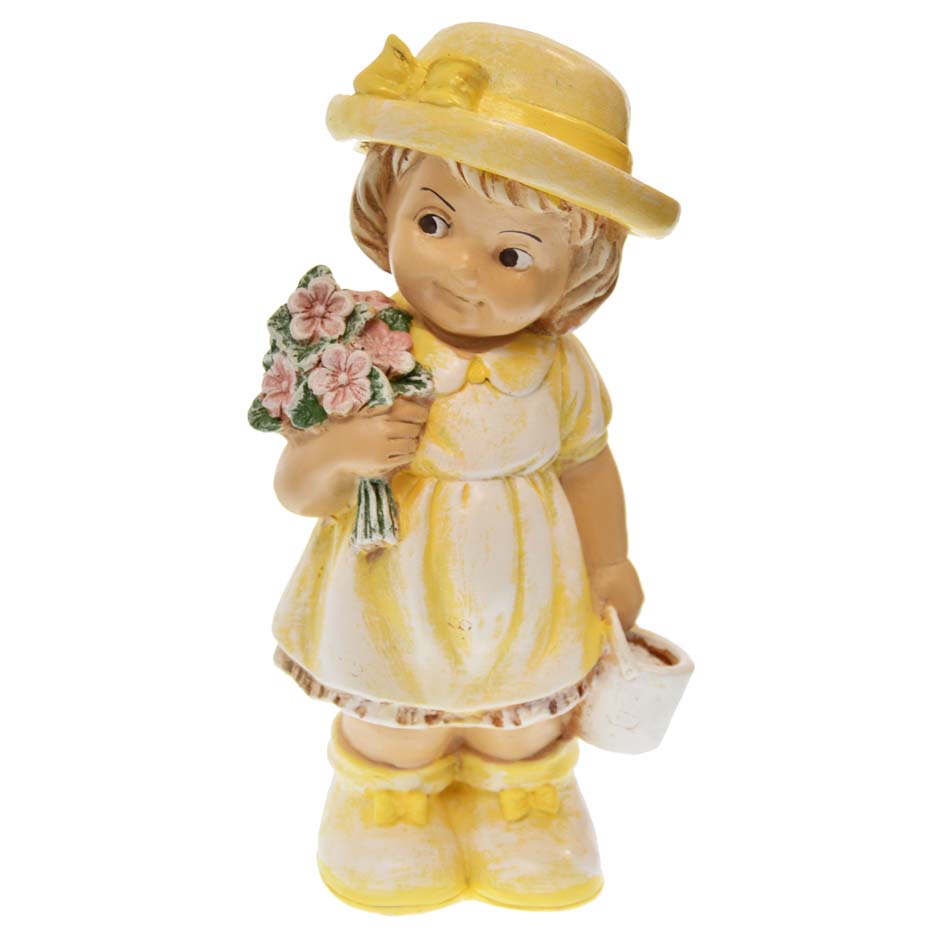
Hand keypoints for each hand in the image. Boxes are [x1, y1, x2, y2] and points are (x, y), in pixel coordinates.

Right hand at [294, 397, 430, 479]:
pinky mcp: (382, 464)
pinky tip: (402, 452)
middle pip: (414, 432)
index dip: (421, 416)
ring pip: (411, 446)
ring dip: (413, 443)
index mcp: (380, 418)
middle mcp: (384, 433)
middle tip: (415, 430)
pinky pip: (404, 459)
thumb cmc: (345, 429)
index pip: (413, 416)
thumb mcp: (363, 413)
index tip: (421, 417)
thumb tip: (402, 400)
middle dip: (417, 430)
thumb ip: (382, 408)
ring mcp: (384, 450)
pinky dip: (407, 455)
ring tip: (408, 441)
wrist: (332, 450)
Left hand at [587, 558, 643, 630]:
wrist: (609, 558)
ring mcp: (639, 595)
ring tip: (611, 603)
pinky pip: (633, 599)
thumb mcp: (595, 599)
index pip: (625, 627)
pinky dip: (626, 600)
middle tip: (608, 614)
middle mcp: (637, 605)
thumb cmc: (601, 580)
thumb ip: (599, 614)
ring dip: (624, 609)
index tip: (607, 624)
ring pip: (632, 609)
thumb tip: (601, 622)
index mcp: (628, 611)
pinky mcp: (638, 586)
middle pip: (630, 618)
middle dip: (620, 618)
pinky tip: (617, 594)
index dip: (616, 627)